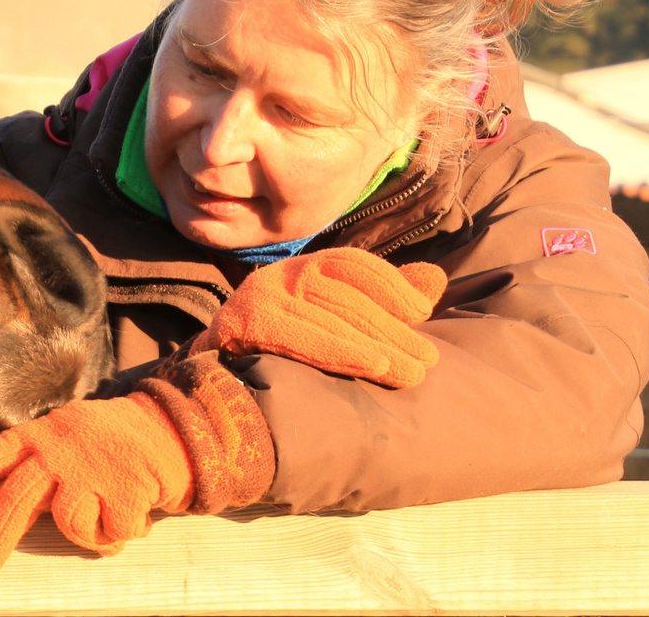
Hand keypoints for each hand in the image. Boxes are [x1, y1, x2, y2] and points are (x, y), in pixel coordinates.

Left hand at [0, 394, 192, 584]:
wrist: (168, 427)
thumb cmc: (102, 445)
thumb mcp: (60, 442)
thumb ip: (32, 471)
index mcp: (36, 439)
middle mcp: (57, 451)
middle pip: (15, 500)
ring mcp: (90, 467)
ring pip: (71, 524)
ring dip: (91, 534)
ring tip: (107, 514)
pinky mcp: (125, 485)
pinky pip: (112, 534)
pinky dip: (125, 532)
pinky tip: (135, 510)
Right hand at [194, 248, 445, 387]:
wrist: (214, 385)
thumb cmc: (286, 355)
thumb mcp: (338, 321)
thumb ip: (385, 300)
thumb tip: (434, 279)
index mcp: (301, 269)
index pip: (351, 264)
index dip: (391, 284)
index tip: (423, 311)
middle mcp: (278, 276)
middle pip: (345, 295)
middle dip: (393, 328)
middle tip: (429, 360)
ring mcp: (258, 297)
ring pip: (328, 315)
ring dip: (378, 345)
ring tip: (413, 373)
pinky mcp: (243, 324)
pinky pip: (299, 335)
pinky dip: (341, 350)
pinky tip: (374, 366)